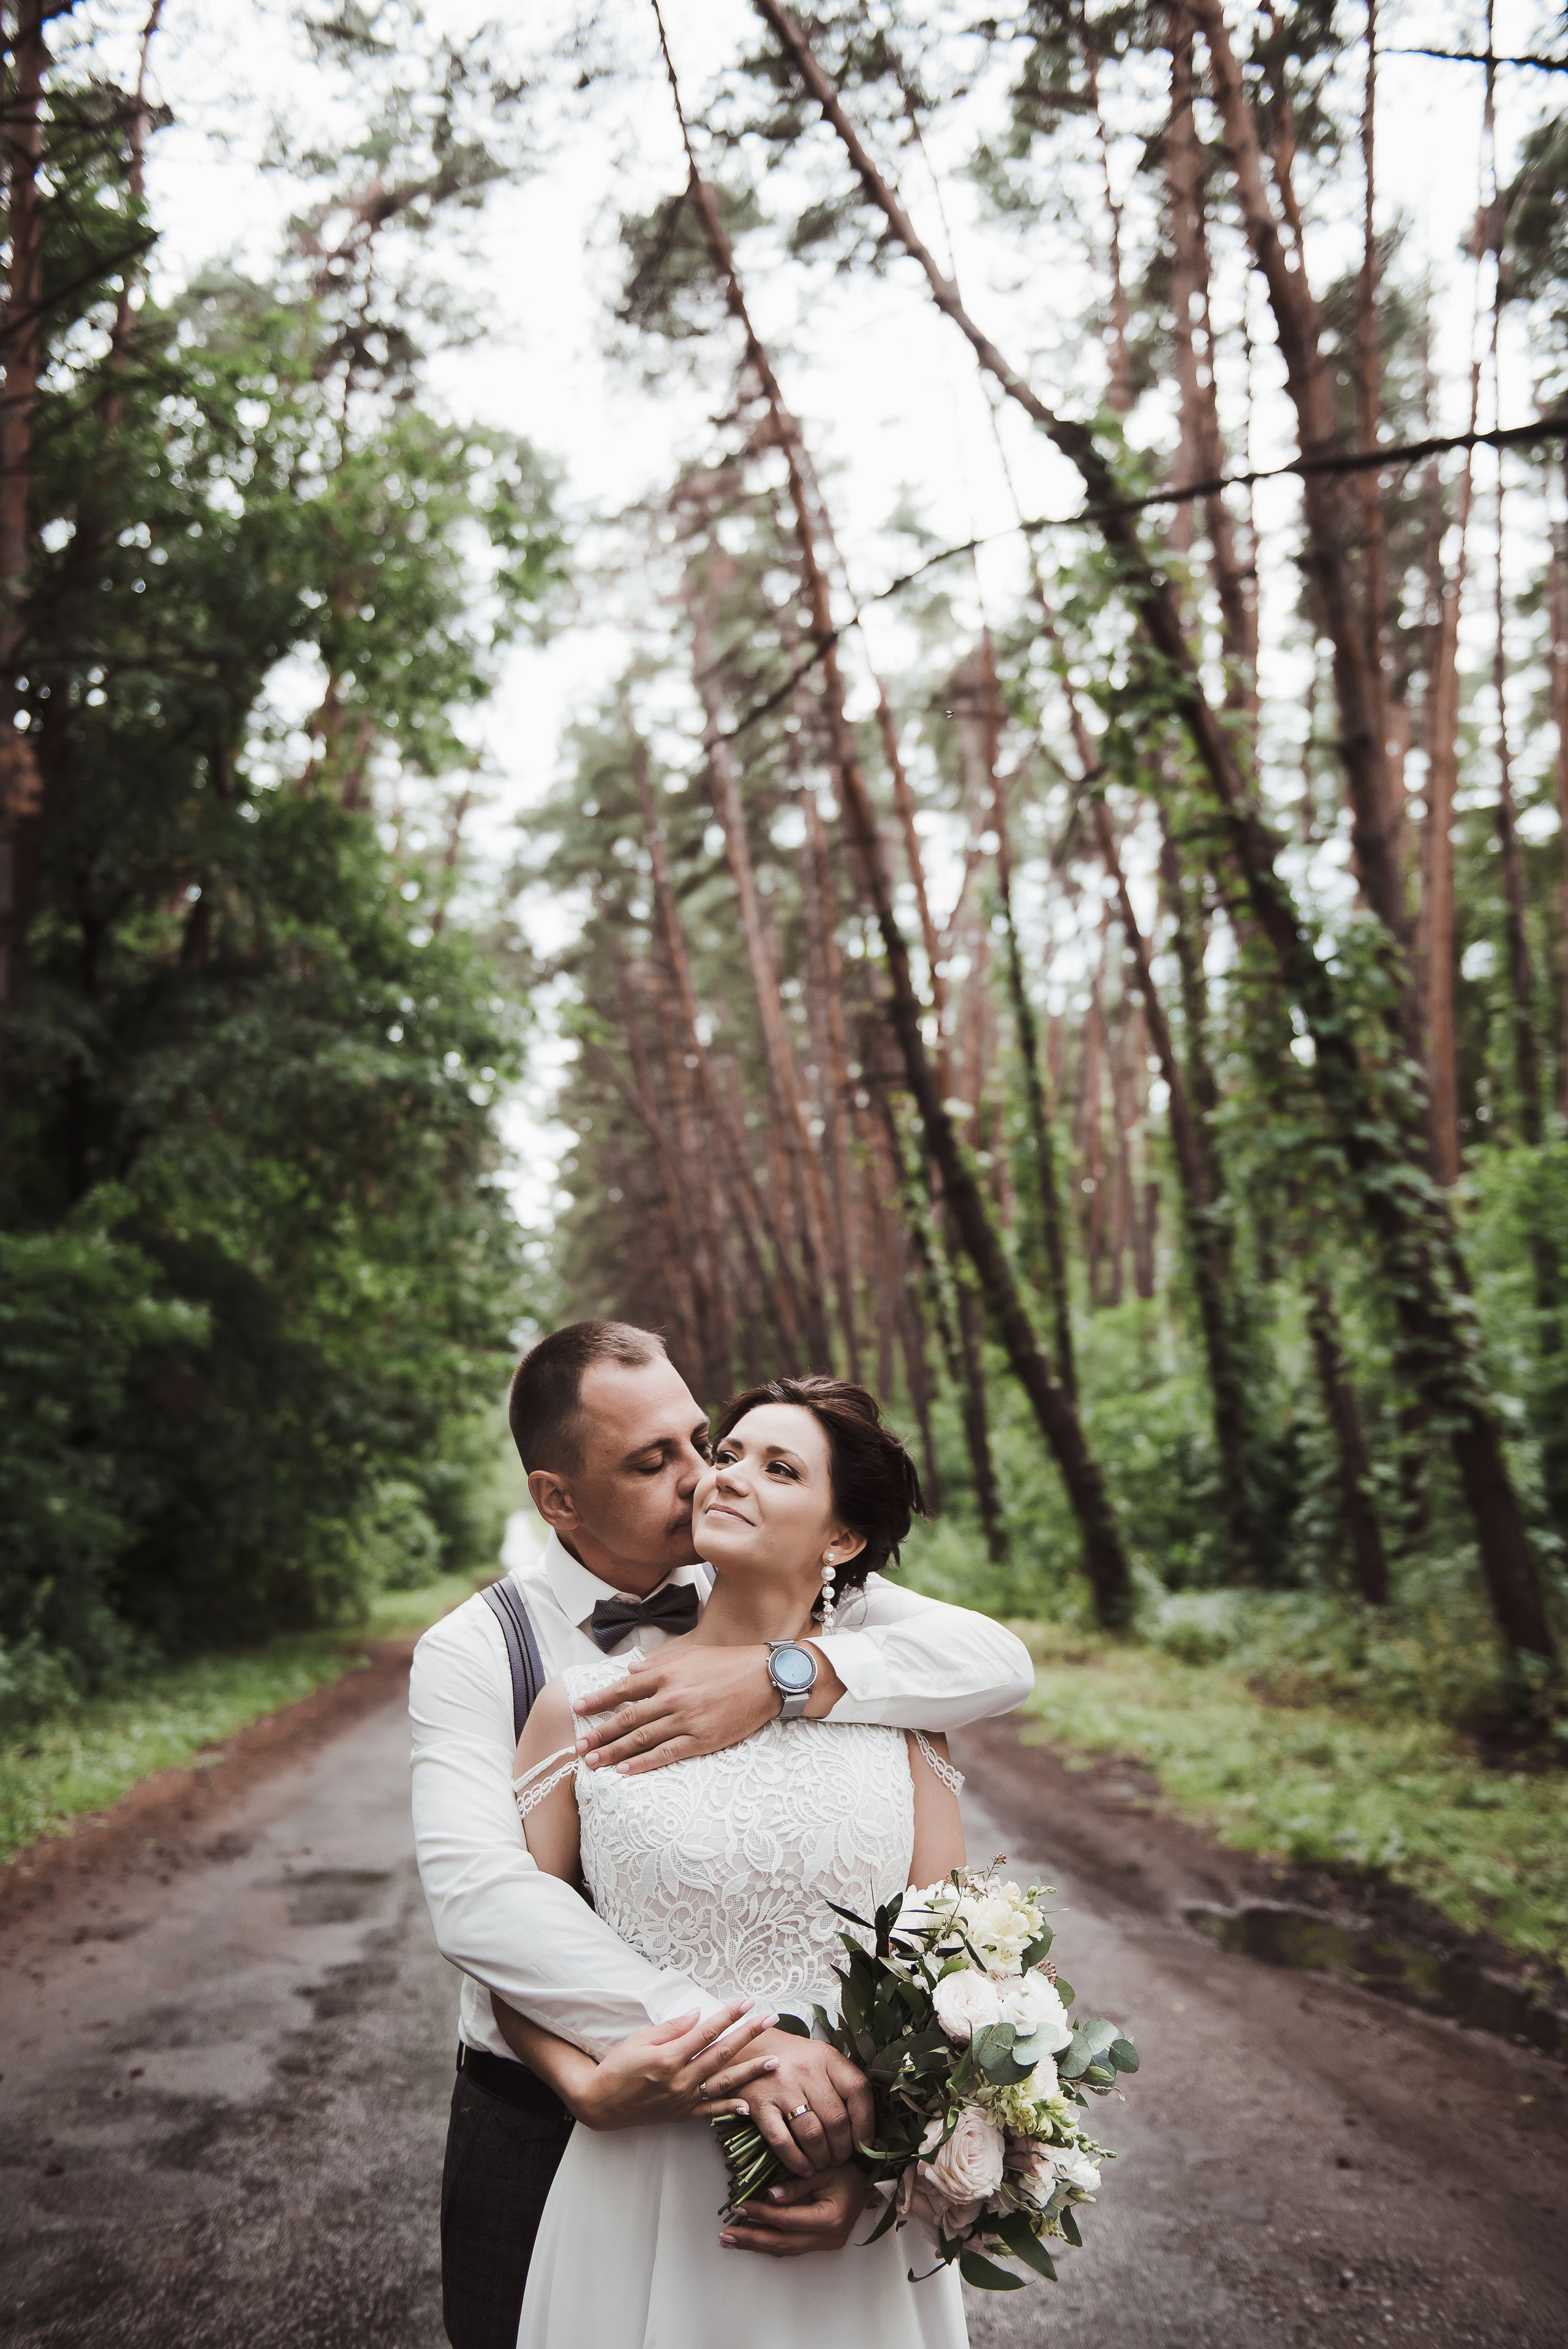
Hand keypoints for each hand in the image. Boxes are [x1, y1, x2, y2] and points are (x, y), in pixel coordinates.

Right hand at [569, 2002, 780, 2131]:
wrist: (600, 2103)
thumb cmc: (618, 2066)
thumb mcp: (639, 2039)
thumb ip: (671, 2028)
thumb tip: (698, 2016)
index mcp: (668, 2058)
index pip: (706, 2032)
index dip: (727, 2016)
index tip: (747, 2002)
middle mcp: (680, 2080)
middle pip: (722, 2054)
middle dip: (748, 2035)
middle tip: (769, 2020)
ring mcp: (683, 2100)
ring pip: (723, 2084)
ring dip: (750, 2072)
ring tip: (773, 2061)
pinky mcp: (681, 2114)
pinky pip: (710, 2112)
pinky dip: (730, 2108)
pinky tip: (748, 2105)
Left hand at [571, 1646, 780, 1774]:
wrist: (766, 1679)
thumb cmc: (729, 1664)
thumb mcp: (691, 1654)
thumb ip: (658, 1663)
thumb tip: (630, 1671)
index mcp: (668, 1673)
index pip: (624, 1688)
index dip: (599, 1700)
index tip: (579, 1708)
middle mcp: (672, 1696)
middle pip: (627, 1718)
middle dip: (600, 1733)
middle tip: (578, 1747)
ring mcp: (686, 1720)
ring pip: (641, 1739)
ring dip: (613, 1752)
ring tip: (593, 1762)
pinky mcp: (701, 1739)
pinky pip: (666, 1754)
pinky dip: (642, 1763)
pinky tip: (624, 1770)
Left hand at [719, 2164, 873, 2256]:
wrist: (867, 2181)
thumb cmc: (847, 2170)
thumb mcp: (822, 2170)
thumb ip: (796, 2183)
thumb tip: (769, 2195)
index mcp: (829, 2219)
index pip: (786, 2220)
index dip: (761, 2214)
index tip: (739, 2206)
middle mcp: (828, 2238)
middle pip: (782, 2243)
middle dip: (752, 2238)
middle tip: (727, 2233)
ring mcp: (825, 2245)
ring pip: (785, 2249)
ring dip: (757, 2244)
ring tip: (732, 2240)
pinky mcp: (821, 2244)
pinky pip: (791, 2247)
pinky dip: (769, 2243)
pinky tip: (752, 2240)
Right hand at [742, 2030, 872, 2176]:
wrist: (747, 2049)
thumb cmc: (792, 2060)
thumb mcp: (819, 2060)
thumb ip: (841, 2084)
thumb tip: (864, 2128)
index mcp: (826, 2057)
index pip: (857, 2090)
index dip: (865, 2123)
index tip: (864, 2144)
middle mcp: (806, 2070)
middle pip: (836, 2119)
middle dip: (842, 2149)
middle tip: (840, 2158)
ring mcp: (782, 2087)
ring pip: (813, 2135)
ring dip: (822, 2158)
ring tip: (823, 2163)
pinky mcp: (760, 2105)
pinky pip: (783, 2142)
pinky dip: (797, 2162)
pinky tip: (804, 2168)